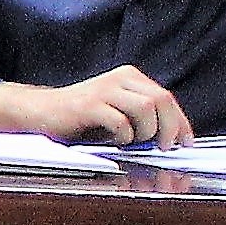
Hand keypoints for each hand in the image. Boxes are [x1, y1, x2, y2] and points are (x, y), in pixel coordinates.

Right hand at [0, 65, 187, 146]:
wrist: (40, 112)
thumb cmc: (81, 118)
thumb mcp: (117, 111)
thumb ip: (142, 117)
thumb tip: (170, 137)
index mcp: (129, 77)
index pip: (165, 97)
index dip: (180, 122)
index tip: (185, 142)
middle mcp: (119, 78)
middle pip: (161, 100)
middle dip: (169, 128)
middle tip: (164, 147)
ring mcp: (103, 90)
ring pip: (145, 109)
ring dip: (145, 132)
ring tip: (132, 142)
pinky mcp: (88, 105)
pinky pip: (120, 121)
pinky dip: (123, 136)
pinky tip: (114, 140)